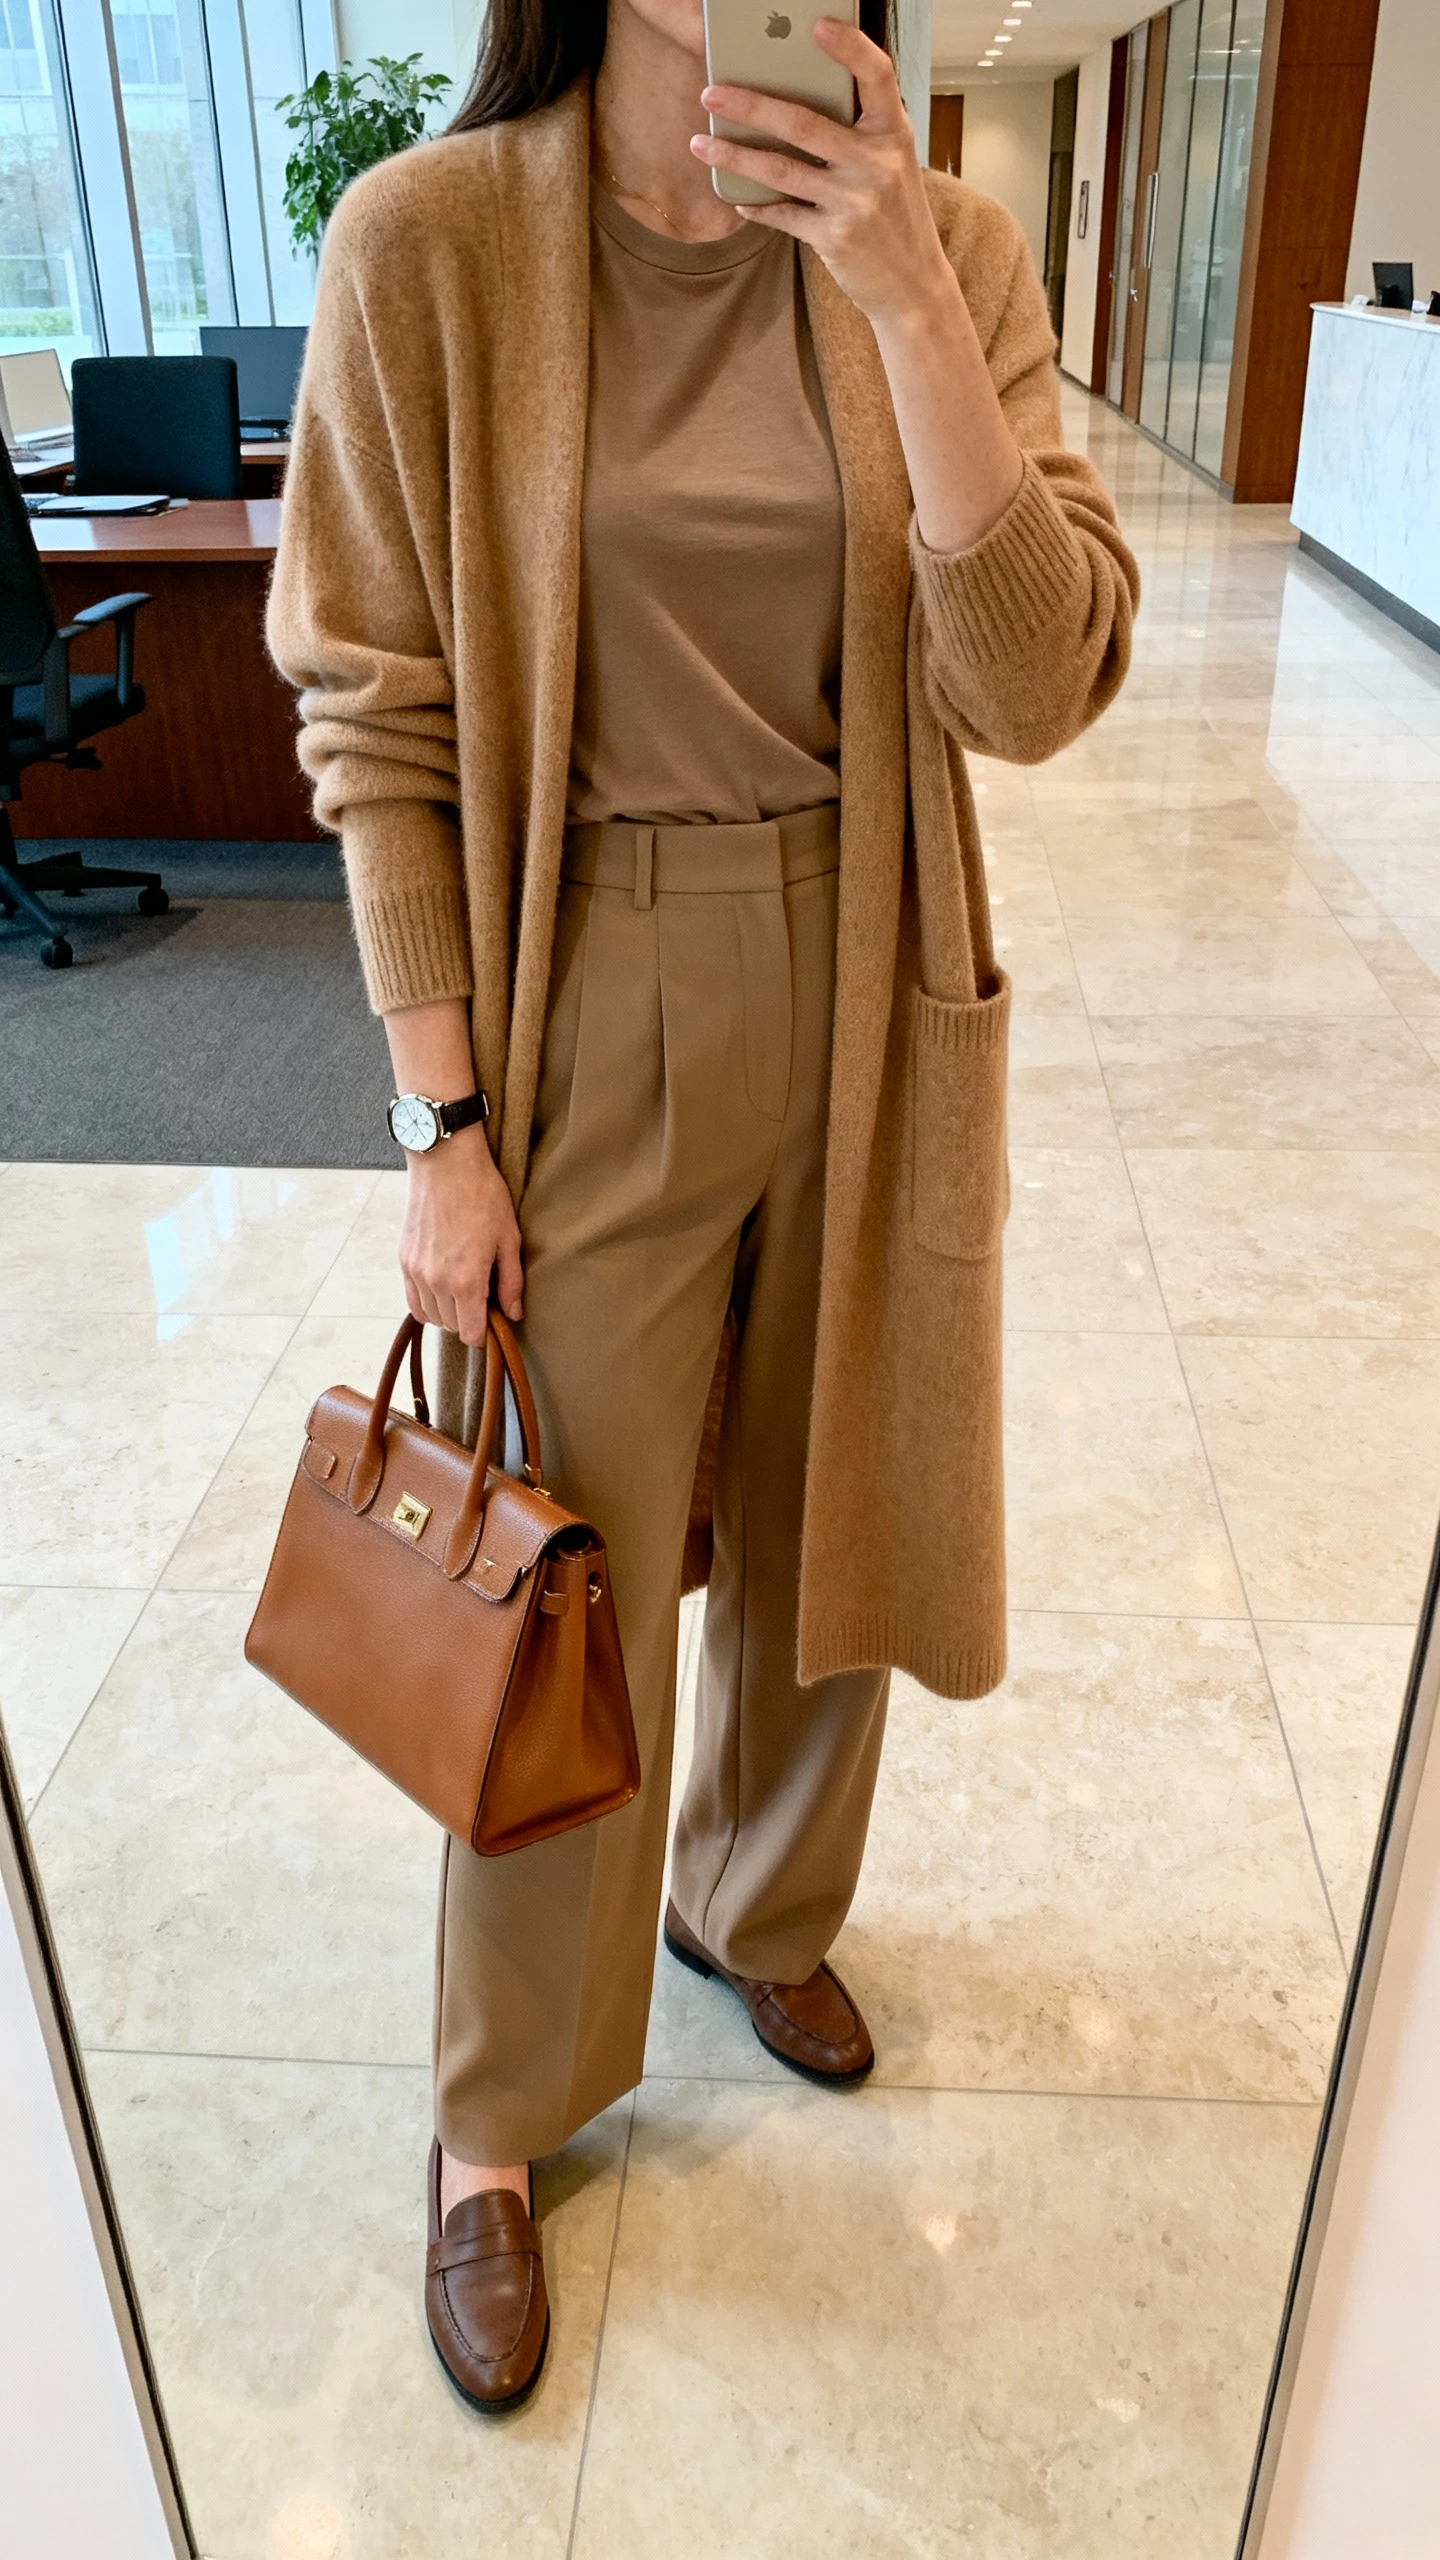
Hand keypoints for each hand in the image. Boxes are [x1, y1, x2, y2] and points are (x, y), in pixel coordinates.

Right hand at [397, 1126, 523, 1342]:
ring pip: (430, 1315)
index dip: (484, 1332)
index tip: (493, 1319)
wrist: (445, 1162)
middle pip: (450, 1326)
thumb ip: (511, 1282)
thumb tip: (513, 1313)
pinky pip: (412, 1298)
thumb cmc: (482, 1195)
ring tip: (463, 1289)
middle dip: (467, 1319)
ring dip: (447, 1311)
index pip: (470, 1333)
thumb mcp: (509, 1238)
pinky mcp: (403, 1259)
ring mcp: (415, 1271)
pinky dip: (427, 1300)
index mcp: (466, 1281)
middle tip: (483, 1297)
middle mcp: (436, 1282)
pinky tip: (442, 1285)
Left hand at [692, 22, 952, 331]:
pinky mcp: (834, 238)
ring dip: (734, 157)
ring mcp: (854, 202)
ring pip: (781, 170)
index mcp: (893, 134)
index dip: (850, 48)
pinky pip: (783, 214)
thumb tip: (792, 106)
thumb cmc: (895, 215)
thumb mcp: (890, 165)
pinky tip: (737, 200)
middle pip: (803, 124)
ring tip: (699, 144)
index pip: (877, 76)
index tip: (817, 25)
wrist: (913, 284)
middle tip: (710, 94)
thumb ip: (857, 134)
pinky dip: (757, 206)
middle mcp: (876, 164)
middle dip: (749, 106)